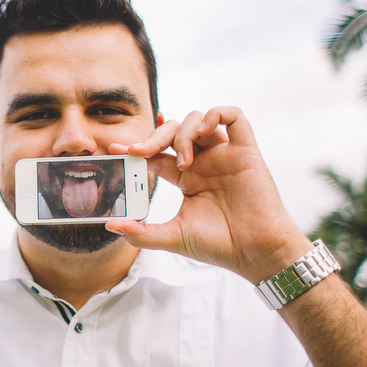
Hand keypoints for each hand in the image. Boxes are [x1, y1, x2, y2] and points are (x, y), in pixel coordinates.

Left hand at [106, 107, 311, 283]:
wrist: (255, 253)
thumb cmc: (219, 246)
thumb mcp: (173, 237)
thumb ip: (141, 233)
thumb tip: (111, 225)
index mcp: (185, 178)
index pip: (156, 153)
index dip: (136, 147)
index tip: (116, 149)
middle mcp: (203, 162)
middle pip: (173, 131)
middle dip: (154, 136)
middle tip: (142, 152)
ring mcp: (224, 154)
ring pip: (198, 119)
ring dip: (182, 133)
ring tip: (183, 161)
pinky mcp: (246, 151)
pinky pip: (234, 116)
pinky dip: (216, 114)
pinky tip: (204, 131)